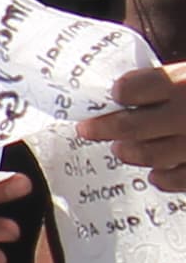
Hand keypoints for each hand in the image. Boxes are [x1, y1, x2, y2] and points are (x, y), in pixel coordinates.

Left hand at [80, 60, 185, 193]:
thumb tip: (119, 93)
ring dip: (130, 152)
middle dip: (102, 128)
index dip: (120, 93)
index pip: (130, 90)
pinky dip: (160, 176)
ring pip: (149, 156)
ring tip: (122, 147)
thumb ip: (164, 82)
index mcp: (183, 83)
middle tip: (87, 129)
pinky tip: (156, 169)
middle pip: (129, 128)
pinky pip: (172, 180)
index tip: (115, 96)